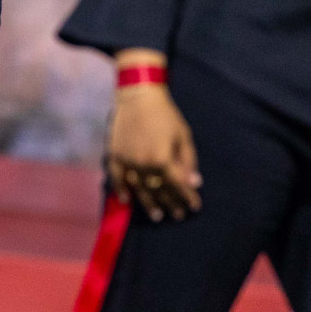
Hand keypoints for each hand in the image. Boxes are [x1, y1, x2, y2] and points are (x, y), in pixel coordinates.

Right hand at [107, 83, 201, 221]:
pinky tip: (126, 200)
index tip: (195, 206)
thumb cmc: (165, 114)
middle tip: (179, 215)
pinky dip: (121, 189)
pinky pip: (117, 177)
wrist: (138, 95)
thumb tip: (194, 182)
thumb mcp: (183, 135)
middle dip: (171, 203)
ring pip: (139, 188)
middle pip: (159, 190)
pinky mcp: (115, 155)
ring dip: (149, 203)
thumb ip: (188, 161)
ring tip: (158, 216)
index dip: (188, 196)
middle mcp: (144, 164)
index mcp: (162, 159)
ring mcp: (127, 161)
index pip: (178, 185)